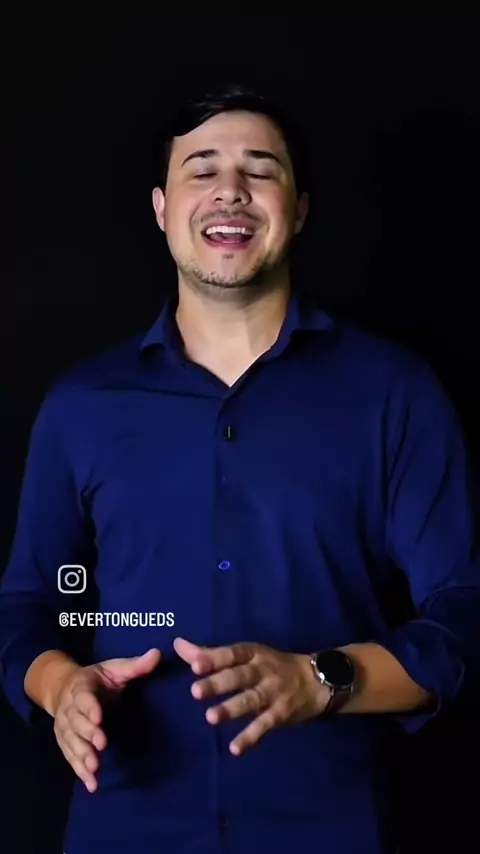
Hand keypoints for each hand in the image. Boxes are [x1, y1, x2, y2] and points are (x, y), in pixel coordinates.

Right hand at [52, 648, 160, 791]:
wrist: (64, 688)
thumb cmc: (97, 679)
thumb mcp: (114, 668)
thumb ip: (135, 665)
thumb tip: (157, 654)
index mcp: (81, 687)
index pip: (83, 697)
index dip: (89, 707)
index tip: (99, 717)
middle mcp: (69, 708)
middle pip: (76, 722)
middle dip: (88, 733)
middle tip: (101, 744)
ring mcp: (65, 728)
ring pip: (72, 742)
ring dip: (82, 756)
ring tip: (94, 768)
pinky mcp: (66, 742)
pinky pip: (71, 758)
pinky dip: (80, 771)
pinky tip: (92, 784)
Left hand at [174, 638, 328, 755]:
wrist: (315, 680)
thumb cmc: (271, 665)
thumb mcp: (246, 655)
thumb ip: (210, 653)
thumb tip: (178, 645)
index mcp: (253, 654)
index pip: (232, 654)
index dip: (214, 658)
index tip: (194, 664)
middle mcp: (263, 671)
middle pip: (239, 676)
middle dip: (218, 683)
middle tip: (195, 691)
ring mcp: (273, 692)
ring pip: (251, 700)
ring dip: (231, 709)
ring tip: (211, 717)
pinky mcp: (281, 714)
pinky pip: (264, 726)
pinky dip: (250, 737)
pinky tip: (235, 749)